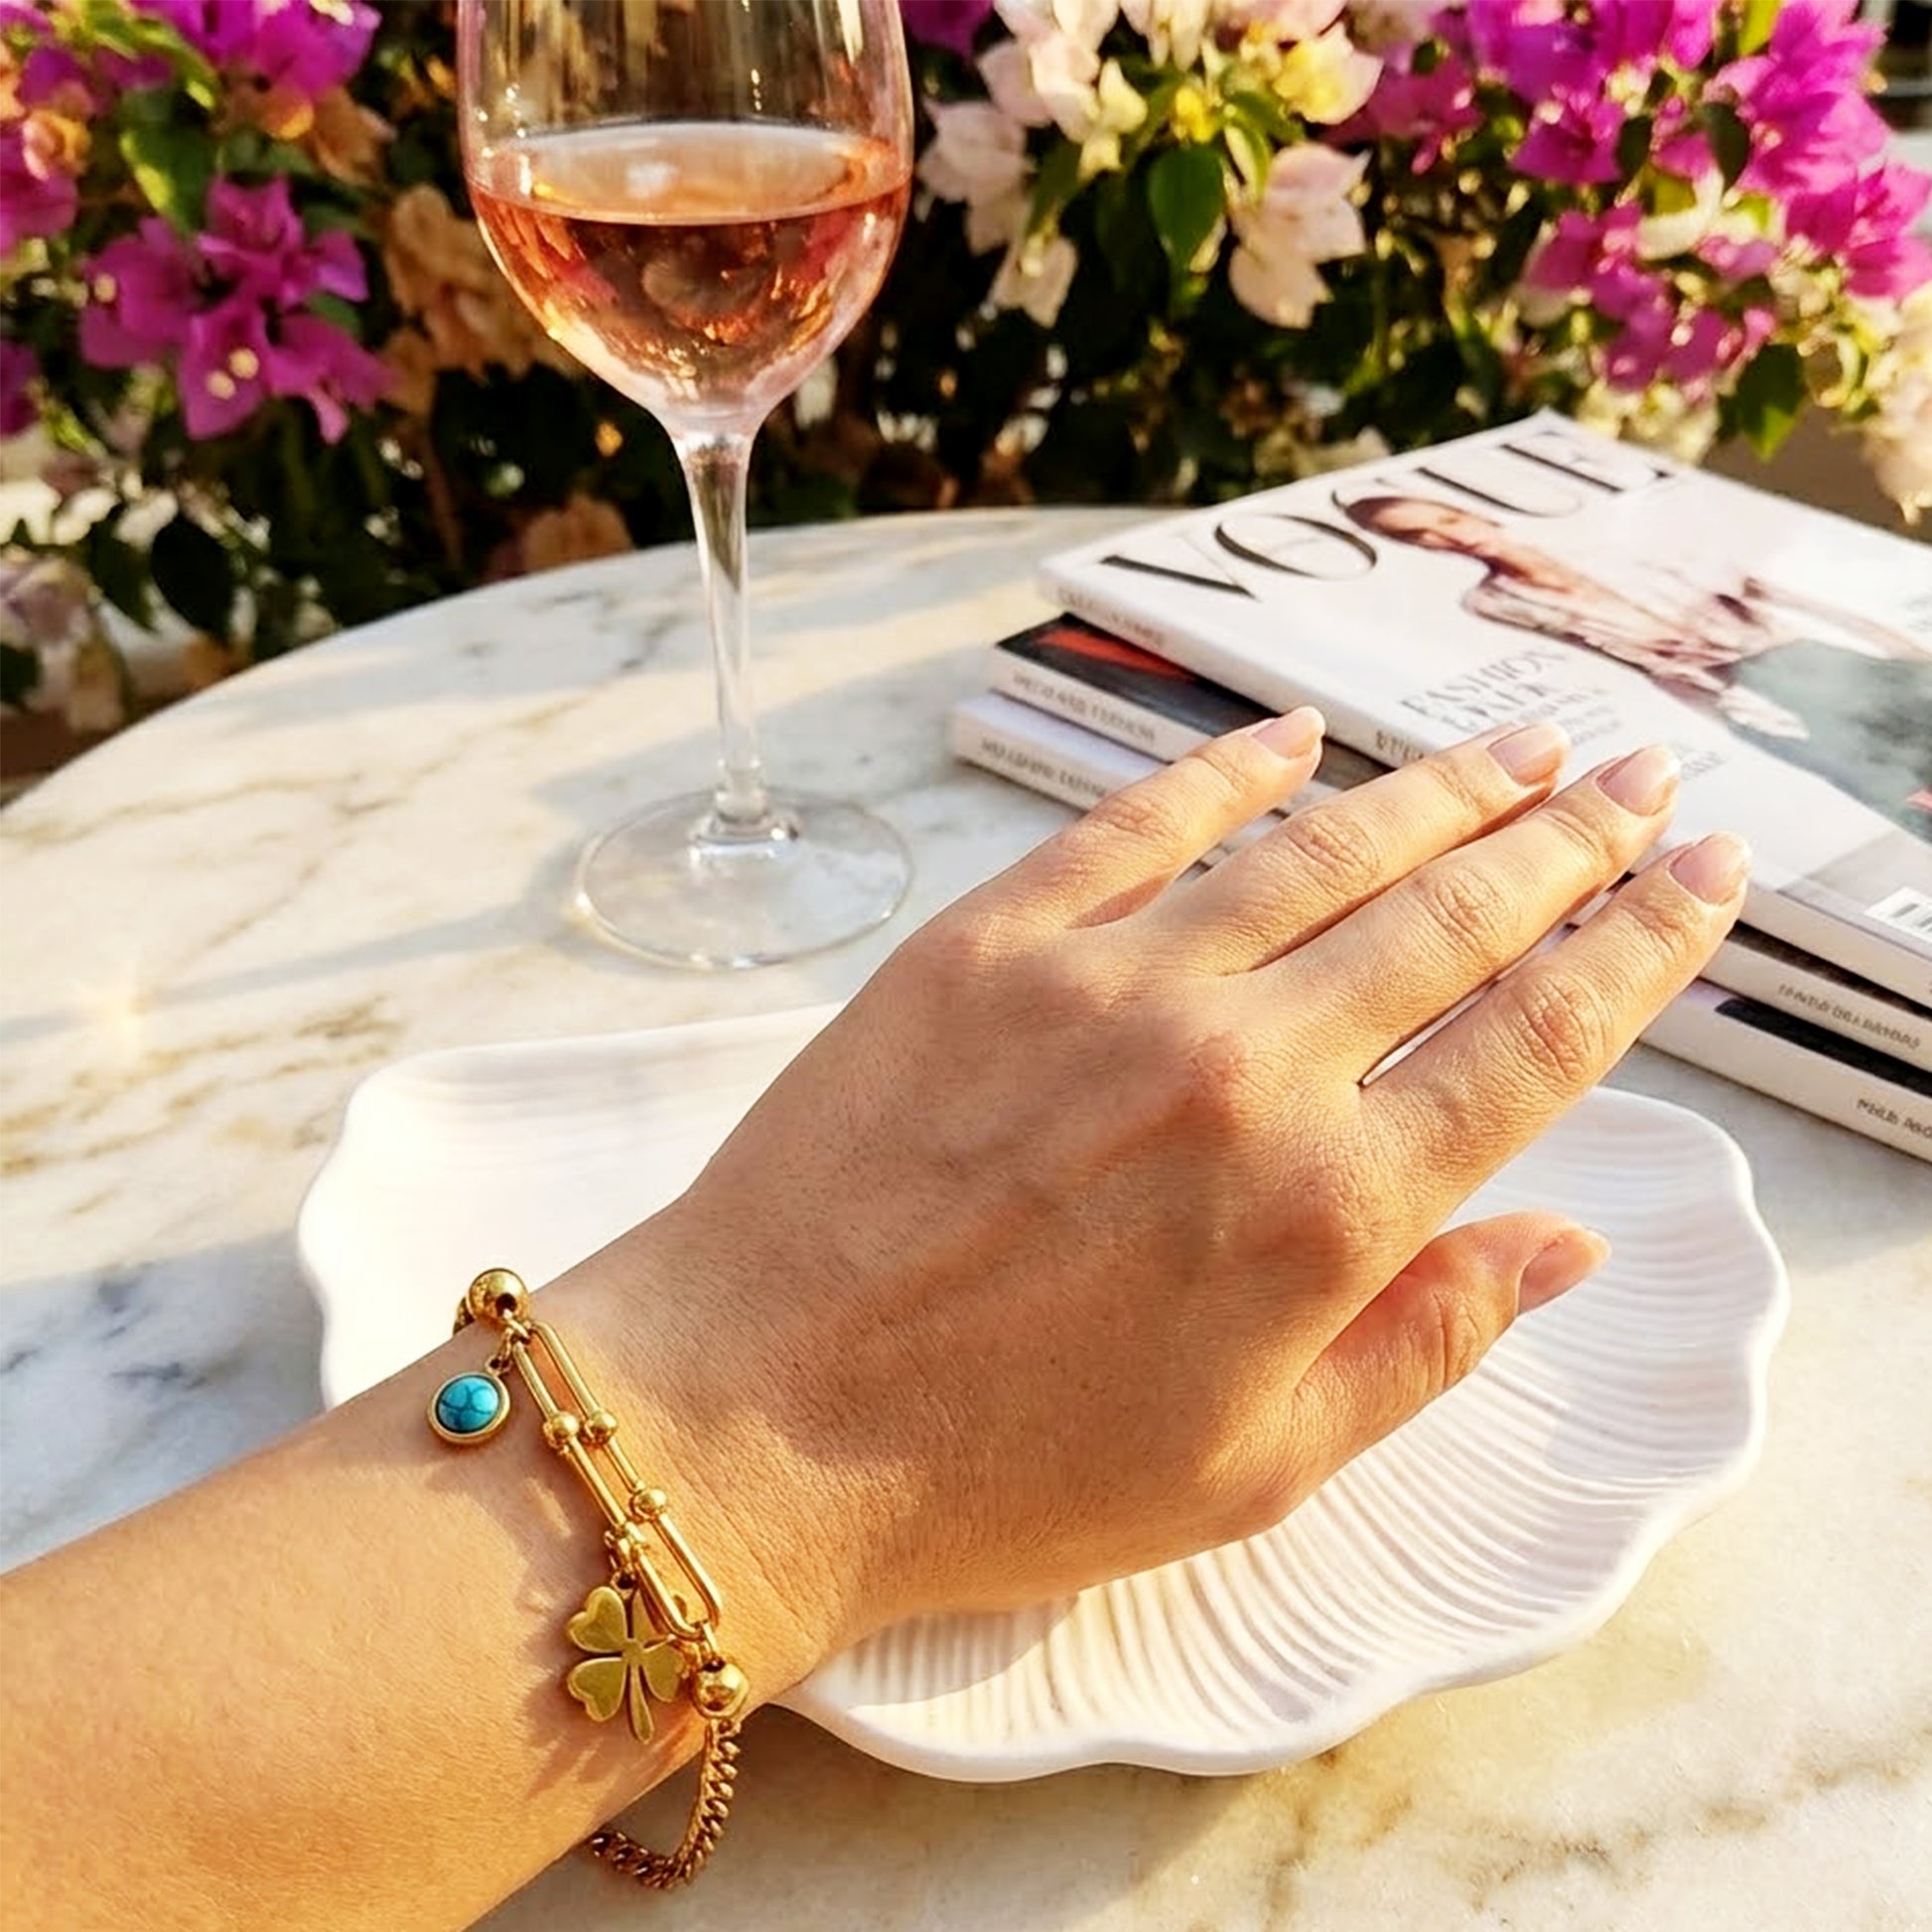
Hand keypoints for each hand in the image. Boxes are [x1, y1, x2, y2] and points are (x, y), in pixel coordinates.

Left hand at [606, 715, 1746, 1684]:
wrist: (753, 1417)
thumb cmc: (1002, 1474)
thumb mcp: (1254, 1472)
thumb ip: (1425, 1345)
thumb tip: (1561, 1242)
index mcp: (1329, 1210)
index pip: (1538, 1043)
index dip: (1641, 948)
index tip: (1699, 877)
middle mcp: (1243, 1067)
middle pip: (1454, 917)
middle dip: (1567, 841)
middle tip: (1637, 780)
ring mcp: (1110, 984)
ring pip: (1321, 848)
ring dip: (1436, 789)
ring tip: (1518, 748)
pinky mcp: (988, 941)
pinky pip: (1138, 820)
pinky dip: (1228, 771)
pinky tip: (1295, 738)